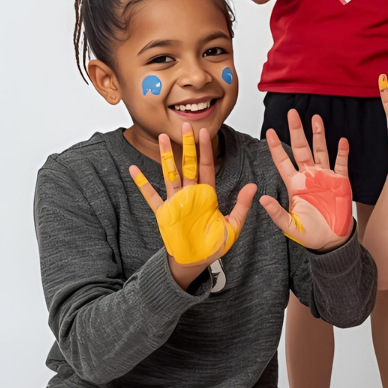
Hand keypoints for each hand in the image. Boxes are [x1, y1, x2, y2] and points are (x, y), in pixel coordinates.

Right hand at [130, 125, 256, 280]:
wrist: (196, 261)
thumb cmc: (214, 245)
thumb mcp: (233, 225)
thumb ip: (241, 205)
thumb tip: (253, 186)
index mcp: (208, 195)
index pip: (207, 167)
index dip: (206, 150)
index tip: (204, 133)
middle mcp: (191, 194)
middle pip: (188, 164)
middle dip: (187, 146)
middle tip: (185, 126)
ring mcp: (175, 201)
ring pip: (169, 173)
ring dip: (165, 156)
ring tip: (161, 138)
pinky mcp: (163, 212)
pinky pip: (150, 195)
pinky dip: (142, 183)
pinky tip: (134, 169)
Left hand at [261, 110, 353, 250]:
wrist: (332, 240)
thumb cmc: (310, 233)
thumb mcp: (290, 226)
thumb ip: (277, 213)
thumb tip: (263, 200)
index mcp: (295, 184)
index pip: (283, 161)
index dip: (276, 146)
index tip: (270, 131)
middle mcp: (309, 176)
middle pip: (301, 149)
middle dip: (297, 131)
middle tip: (292, 114)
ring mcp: (325, 177)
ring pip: (321, 151)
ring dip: (318, 135)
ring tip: (316, 119)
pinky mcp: (341, 182)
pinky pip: (342, 164)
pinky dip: (342, 152)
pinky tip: (342, 141)